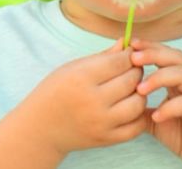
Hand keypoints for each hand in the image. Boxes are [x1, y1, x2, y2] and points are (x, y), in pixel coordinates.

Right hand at [17, 38, 147, 155]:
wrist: (40, 128)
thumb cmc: (55, 91)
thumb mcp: (72, 68)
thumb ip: (102, 57)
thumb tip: (127, 42)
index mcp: (81, 78)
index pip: (120, 61)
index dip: (128, 55)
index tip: (127, 54)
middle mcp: (92, 101)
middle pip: (131, 80)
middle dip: (136, 71)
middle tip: (132, 69)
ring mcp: (101, 122)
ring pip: (138, 103)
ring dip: (140, 93)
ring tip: (132, 88)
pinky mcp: (106, 139)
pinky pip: (136, 126)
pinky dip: (139, 115)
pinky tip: (130, 106)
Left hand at [130, 38, 181, 168]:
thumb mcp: (157, 117)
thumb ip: (141, 106)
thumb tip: (117, 96)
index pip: (167, 55)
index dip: (151, 47)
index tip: (130, 44)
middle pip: (177, 58)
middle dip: (154, 54)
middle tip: (133, 57)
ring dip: (160, 78)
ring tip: (140, 89)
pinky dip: (171, 107)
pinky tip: (156, 115)